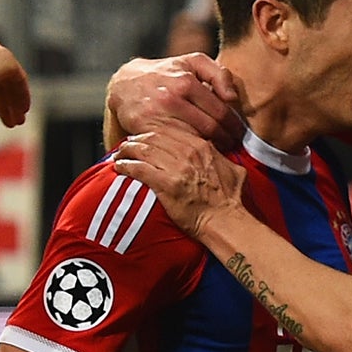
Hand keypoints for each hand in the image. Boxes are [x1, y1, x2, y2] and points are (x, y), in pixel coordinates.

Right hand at [106, 54, 244, 150]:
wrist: (125, 84)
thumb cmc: (166, 73)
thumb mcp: (192, 62)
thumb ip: (219, 73)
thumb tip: (232, 97)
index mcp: (186, 81)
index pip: (220, 111)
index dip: (234, 126)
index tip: (239, 134)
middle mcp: (171, 98)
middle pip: (209, 129)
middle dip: (225, 140)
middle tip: (232, 146)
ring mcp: (157, 116)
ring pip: (193, 141)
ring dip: (209, 149)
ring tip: (218, 151)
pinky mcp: (145, 131)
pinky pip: (174, 147)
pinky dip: (188, 152)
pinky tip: (196, 153)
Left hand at [112, 127, 246, 237]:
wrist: (225, 220)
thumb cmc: (231, 201)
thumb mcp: (233, 170)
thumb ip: (220, 156)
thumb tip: (216, 150)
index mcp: (201, 147)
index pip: (170, 131)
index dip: (153, 133)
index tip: (144, 137)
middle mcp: (187, 153)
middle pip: (153, 137)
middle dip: (136, 139)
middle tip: (127, 145)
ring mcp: (176, 168)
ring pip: (143, 150)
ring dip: (127, 151)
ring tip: (119, 155)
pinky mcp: (165, 185)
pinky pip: (139, 169)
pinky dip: (126, 166)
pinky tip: (119, 167)